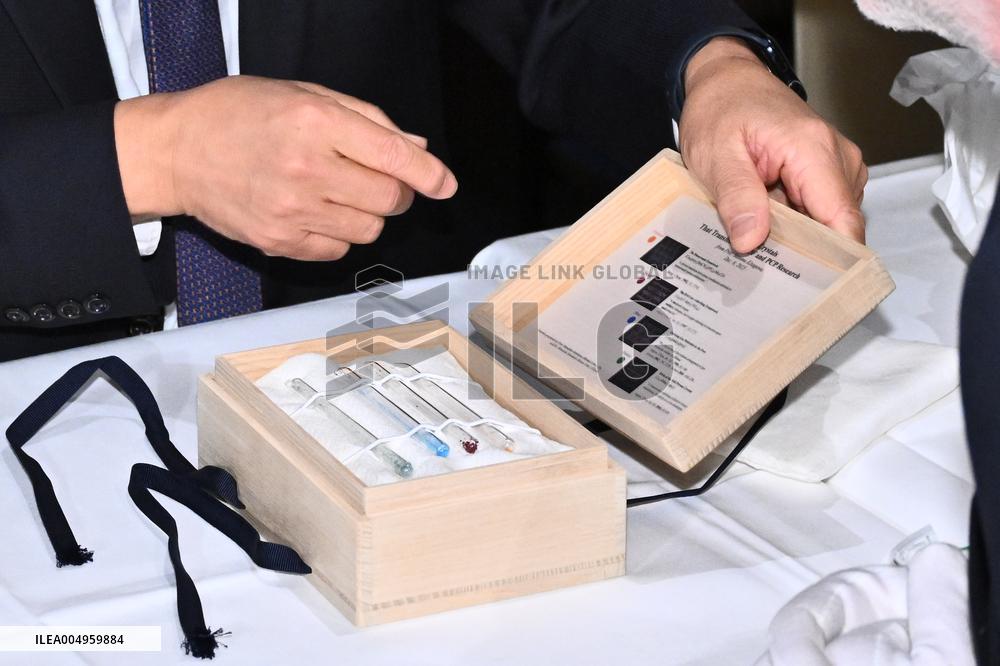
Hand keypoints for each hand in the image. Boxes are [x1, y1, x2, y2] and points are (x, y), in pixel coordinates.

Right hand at [114, 76, 456, 259]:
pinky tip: (318, 212)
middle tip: (376, 178)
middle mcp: (306, 168)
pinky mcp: (279, 242)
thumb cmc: (237, 115)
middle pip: (388, 199)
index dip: (429, 174)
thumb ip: (365, 120)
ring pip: (368, 229)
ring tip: (337, 192)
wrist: (177, 151)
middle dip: (395, 191)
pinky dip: (340, 234)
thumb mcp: (303, 95)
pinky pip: (338, 250)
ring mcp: (291, 210)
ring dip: (367, 214)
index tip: (444, 184)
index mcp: (315, 122)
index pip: (392, 155)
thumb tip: (416, 149)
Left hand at [679, 38, 866, 252]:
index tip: (813, 292)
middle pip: (836, 228)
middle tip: (760, 270)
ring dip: (794, 238)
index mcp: (813, 150)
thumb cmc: (722, 109)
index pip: (843, 221)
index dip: (834, 262)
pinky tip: (763, 223)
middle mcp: (836, 158)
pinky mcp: (826, 174)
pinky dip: (792, 224)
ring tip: (754, 239)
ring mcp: (836, 167)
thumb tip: (752, 240)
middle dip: (802, 253)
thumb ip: (737, 195)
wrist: (727, 81)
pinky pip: (817, 213)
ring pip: (826, 224)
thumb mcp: (715, 155)